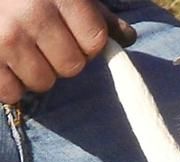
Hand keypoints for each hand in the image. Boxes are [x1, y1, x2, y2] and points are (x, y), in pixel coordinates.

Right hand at [0, 0, 135, 103]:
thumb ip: (96, 14)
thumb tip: (128, 38)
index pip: (95, 42)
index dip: (87, 44)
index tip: (70, 32)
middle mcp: (32, 12)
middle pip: (71, 67)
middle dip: (61, 60)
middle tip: (42, 42)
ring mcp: (6, 36)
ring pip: (43, 82)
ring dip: (36, 73)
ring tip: (22, 50)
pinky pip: (11, 92)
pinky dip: (10, 84)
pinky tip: (5, 62)